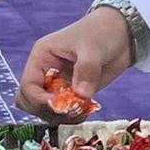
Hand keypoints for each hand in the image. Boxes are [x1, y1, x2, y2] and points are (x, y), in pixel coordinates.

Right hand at [15, 6, 133, 119]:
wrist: (121, 34)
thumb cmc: (101, 32)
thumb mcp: (92, 47)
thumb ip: (86, 70)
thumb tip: (81, 95)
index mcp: (42, 57)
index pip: (28, 86)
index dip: (39, 100)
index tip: (58, 106)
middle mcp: (45, 72)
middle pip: (31, 103)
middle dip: (47, 111)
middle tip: (70, 111)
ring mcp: (58, 84)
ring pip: (45, 111)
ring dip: (60, 117)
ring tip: (81, 112)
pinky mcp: (71, 94)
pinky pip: (63, 112)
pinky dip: (71, 117)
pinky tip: (86, 111)